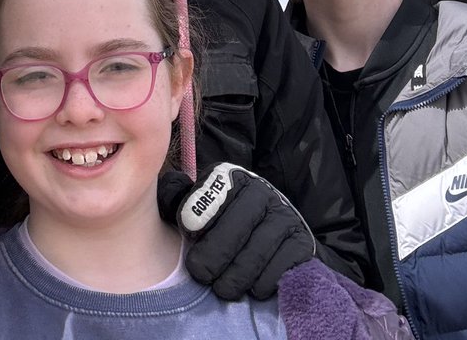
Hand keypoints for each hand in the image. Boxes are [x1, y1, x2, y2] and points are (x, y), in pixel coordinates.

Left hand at [158, 163, 315, 299]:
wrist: (276, 238)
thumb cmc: (224, 223)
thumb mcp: (199, 205)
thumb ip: (177, 198)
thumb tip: (164, 192)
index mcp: (230, 177)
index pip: (211, 194)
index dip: (197, 216)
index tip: (190, 233)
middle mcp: (260, 191)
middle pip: (235, 226)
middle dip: (213, 256)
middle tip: (201, 274)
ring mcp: (284, 216)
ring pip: (256, 253)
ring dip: (236, 277)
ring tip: (223, 288)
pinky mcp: (302, 243)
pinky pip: (280, 269)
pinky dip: (263, 283)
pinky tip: (253, 288)